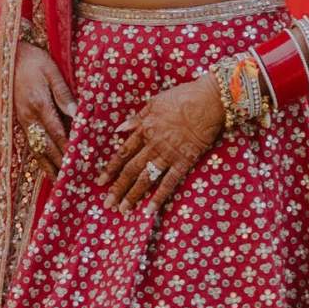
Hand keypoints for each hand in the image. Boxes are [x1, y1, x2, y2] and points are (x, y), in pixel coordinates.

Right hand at [13, 41, 75, 178]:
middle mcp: (29, 118)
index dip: (69, 149)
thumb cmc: (33, 60)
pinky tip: (47, 167)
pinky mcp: (20, 121)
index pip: (58, 133)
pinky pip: (31, 144)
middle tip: (73, 180)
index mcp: (39, 105)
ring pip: (37, 149)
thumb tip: (77, 114)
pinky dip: (39, 158)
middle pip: (47, 146)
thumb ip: (63, 93)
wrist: (6, 56)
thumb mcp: (51, 71)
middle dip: (60, 164)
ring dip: (48, 167)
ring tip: (59, 182)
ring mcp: (23, 121)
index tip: (80, 162)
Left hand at [98, 74, 224, 215]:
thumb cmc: (182, 97)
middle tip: (108, 204)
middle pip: (131, 170)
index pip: (122, 153)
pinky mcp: (184, 162)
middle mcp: (152, 145)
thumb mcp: (153, 102)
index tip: (100, 182)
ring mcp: (168, 155)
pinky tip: (150, 210)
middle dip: (118, 188)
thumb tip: (119, 129)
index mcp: (144, 129)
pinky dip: (159, 197)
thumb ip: (136, 118)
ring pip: (146, 178)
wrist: (208, 101)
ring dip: (133, 195)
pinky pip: (169, 183)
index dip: (110, 169)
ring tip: (123, 210)